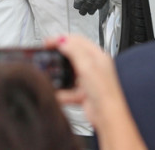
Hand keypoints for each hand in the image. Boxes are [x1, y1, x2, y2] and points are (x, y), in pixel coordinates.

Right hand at [49, 34, 145, 149]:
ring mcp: (88, 80)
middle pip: (73, 55)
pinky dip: (61, 92)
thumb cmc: (105, 92)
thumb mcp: (88, 66)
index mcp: (98, 56)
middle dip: (59, 54)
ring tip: (50, 73)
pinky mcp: (83, 94)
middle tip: (47, 53)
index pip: (78, 40)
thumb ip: (74, 51)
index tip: (49, 41)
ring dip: (60, 74)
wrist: (107, 116)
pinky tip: (57, 93)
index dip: (62, 39)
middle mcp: (94, 67)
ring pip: (70, 73)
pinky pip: (68, 90)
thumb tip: (63, 41)